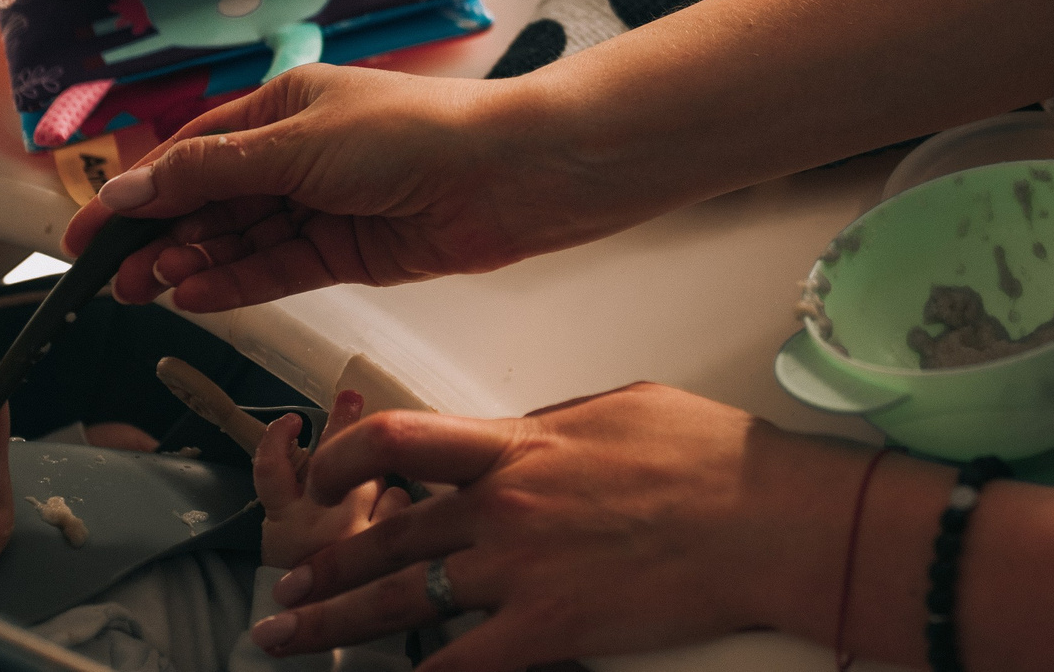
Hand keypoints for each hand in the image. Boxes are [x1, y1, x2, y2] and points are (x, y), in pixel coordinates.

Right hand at [58, 64, 654, 311]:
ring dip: (192, 264)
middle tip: (110, 278)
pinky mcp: (348, 251)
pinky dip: (235, 282)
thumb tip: (132, 188)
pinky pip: (277, 268)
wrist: (509, 175)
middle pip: (210, 201)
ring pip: (238, 240)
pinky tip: (194, 297)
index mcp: (283, 104)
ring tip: (146, 290)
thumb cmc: (412, 134)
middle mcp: (299, 153)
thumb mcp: (297, 143)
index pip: (191, 152)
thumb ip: (212, 173)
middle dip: (159, 238)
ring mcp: (323, 204)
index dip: (138, 193)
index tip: (87, 233)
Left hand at [248, 383, 864, 669]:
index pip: (398, 439)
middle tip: (287, 582)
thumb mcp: (620, 407)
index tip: (323, 472)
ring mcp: (520, 574)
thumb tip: (518, 437)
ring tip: (286, 635)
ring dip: (334, 622)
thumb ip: (552, 424)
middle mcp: (505, 507)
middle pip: (384, 534)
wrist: (767, 520)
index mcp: (521, 444)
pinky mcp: (548, 632)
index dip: (342, 457)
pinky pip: (459, 665)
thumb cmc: (711, 457)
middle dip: (325, 562)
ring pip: (400, 601)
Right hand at [255, 390, 383, 569]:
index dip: (277, 440)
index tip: (291, 420)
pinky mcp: (380, 544)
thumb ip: (295, 497)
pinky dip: (397, 496)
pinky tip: (394, 500)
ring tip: (383, 471)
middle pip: (329, 461)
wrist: (317, 630)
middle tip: (350, 397)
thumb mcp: (284, 539)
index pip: (271, 470)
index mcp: (282, 519)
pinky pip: (397, 500)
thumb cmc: (305, 578)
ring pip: (371, 476)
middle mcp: (313, 520)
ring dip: (377, 467)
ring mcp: (347, 531)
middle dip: (341, 424)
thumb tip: (322, 448)